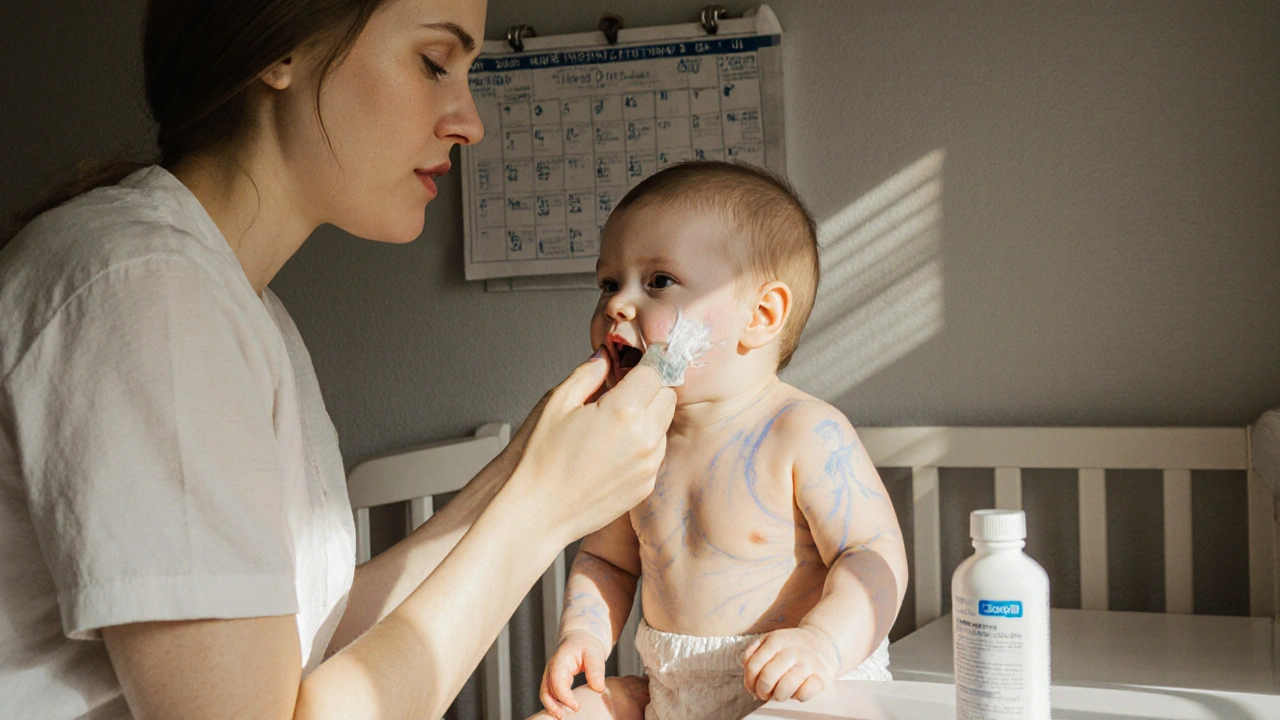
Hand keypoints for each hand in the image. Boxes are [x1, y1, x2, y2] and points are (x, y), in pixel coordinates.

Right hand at [514, 356, 675, 543]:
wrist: (537, 511)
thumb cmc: (540, 460)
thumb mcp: (557, 402)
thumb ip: (588, 373)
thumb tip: (604, 357)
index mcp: (623, 411)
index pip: (655, 372)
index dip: (641, 367)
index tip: (630, 368)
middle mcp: (644, 437)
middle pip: (667, 396)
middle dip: (648, 390)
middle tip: (619, 396)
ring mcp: (648, 464)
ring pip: (664, 425)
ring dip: (647, 418)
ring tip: (612, 428)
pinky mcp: (646, 485)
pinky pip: (655, 453)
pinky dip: (642, 446)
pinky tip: (612, 452)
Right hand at [540, 630, 608, 718]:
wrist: (581, 639)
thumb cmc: (587, 645)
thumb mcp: (595, 653)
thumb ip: (596, 669)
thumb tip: (598, 688)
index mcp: (561, 660)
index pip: (557, 680)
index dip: (564, 696)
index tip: (576, 707)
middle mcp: (552, 668)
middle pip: (546, 689)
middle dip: (552, 705)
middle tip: (563, 717)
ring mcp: (551, 675)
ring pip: (546, 693)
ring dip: (552, 706)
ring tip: (562, 717)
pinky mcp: (554, 681)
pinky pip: (550, 694)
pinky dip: (554, 704)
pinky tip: (563, 712)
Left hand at [741, 626, 839, 702]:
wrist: (823, 640)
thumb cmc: (792, 645)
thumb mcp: (770, 639)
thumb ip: (753, 652)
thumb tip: (745, 667)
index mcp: (776, 640)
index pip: (753, 666)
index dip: (749, 681)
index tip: (753, 686)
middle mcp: (793, 650)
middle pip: (767, 678)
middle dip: (762, 691)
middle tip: (765, 693)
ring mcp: (809, 664)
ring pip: (784, 689)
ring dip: (778, 696)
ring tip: (780, 693)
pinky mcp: (822, 677)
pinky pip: (803, 695)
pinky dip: (797, 697)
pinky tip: (797, 690)